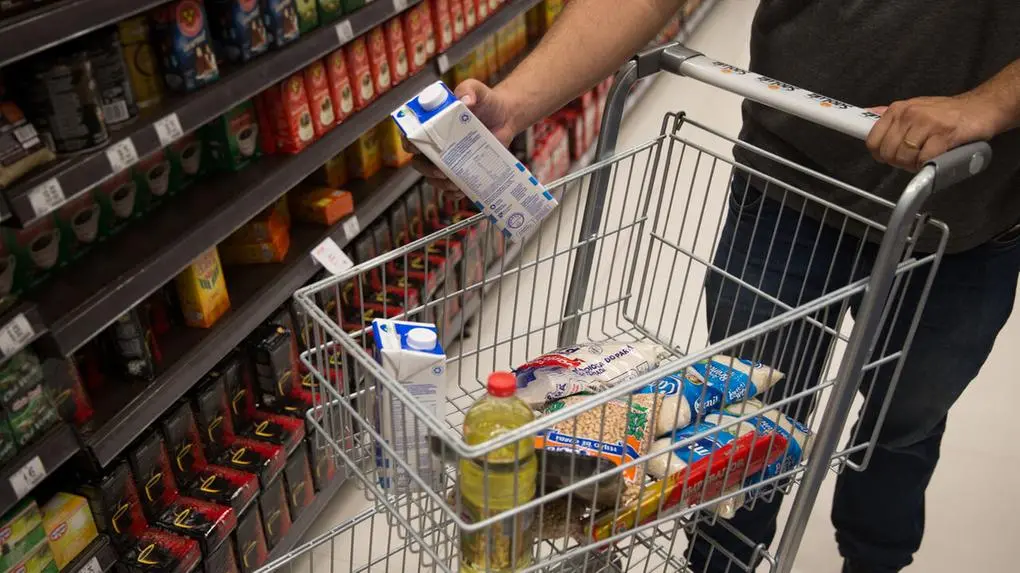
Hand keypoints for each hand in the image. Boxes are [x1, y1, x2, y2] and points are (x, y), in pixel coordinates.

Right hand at [406, 79, 517, 193]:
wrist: (505, 117)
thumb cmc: (486, 101)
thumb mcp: (477, 90)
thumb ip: (469, 90)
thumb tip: (465, 101)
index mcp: (432, 124)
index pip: (411, 135)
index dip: (409, 142)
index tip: (416, 148)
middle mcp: (436, 144)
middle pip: (419, 162)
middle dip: (426, 169)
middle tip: (441, 170)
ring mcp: (448, 160)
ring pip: (433, 178)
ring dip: (440, 183)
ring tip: (455, 182)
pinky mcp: (462, 171)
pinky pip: (451, 188)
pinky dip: (454, 192)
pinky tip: (461, 191)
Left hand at [865, 94, 1000, 170]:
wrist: (983, 107)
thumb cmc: (948, 113)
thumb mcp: (915, 108)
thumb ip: (892, 117)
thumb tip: (866, 115)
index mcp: (898, 110)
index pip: (873, 140)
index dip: (881, 154)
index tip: (891, 156)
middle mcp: (909, 114)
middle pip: (888, 152)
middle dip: (899, 162)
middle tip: (914, 158)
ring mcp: (926, 123)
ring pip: (904, 158)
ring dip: (915, 164)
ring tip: (927, 156)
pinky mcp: (944, 135)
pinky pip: (924, 160)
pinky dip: (929, 164)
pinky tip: (937, 156)